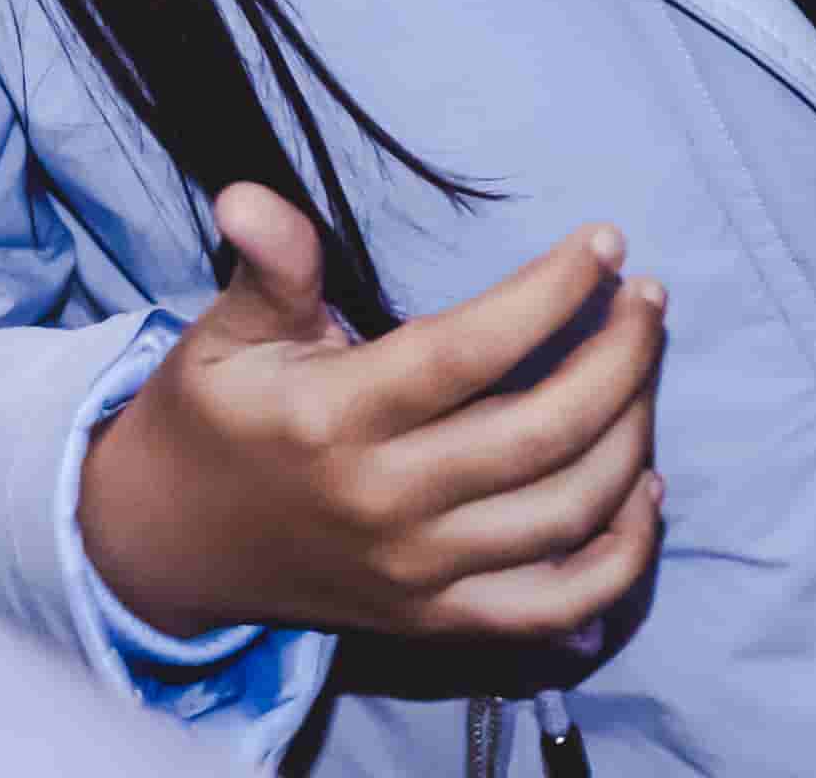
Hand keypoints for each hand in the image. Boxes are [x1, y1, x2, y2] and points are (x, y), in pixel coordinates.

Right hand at [79, 183, 668, 646]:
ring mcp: (417, 573)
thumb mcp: (224, 332)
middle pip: (542, 433)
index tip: (603, 244)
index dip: (550, 295)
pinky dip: (618, 559)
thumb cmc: (213, 417)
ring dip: (631, 437)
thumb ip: (267, 267)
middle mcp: (385, 504)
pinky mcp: (435, 621)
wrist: (169, 545)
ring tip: (645, 368)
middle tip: (646, 299)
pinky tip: (644, 492)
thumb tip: (249, 195)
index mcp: (335, 419)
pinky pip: (555, 607)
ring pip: (565, 513)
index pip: (470, 351)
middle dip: (619, 358)